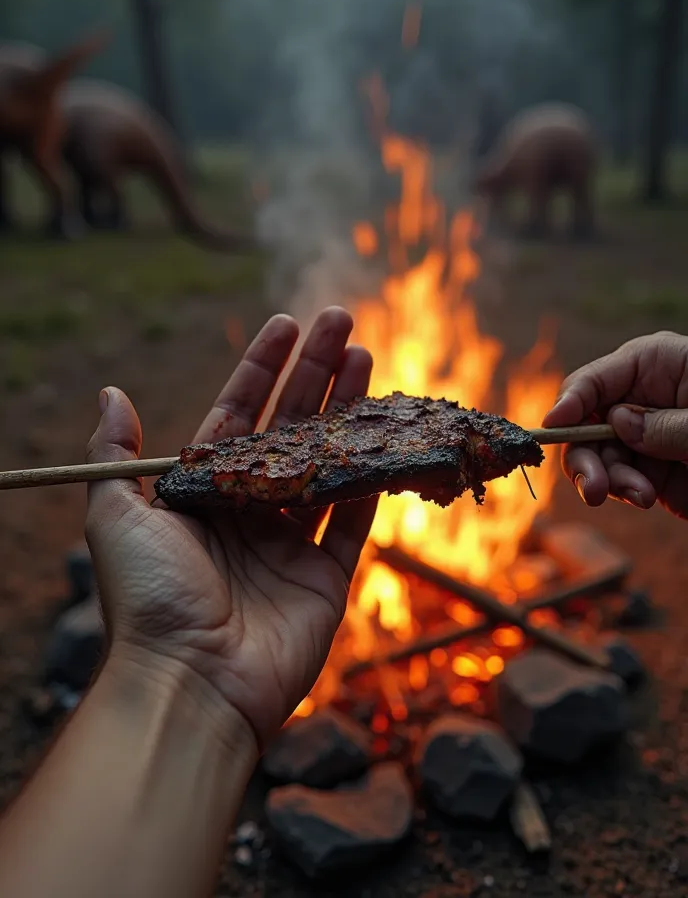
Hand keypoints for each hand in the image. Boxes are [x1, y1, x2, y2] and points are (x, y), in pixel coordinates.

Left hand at [85, 307, 376, 748]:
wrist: (189, 684)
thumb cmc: (148, 595)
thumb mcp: (115, 514)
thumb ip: (116, 453)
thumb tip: (111, 391)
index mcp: (203, 492)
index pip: (238, 414)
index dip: (263, 368)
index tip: (288, 324)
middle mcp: (248, 511)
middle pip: (290, 427)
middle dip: (317, 373)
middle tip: (343, 322)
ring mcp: (291, 543)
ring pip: (328, 463)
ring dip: (348, 412)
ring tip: (368, 358)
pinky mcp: (327, 577)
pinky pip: (356, 518)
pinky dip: (373, 479)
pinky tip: (386, 433)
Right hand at [543, 330, 687, 517]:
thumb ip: (667, 424)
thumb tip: (617, 424)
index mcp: (657, 364)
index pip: (595, 379)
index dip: (571, 402)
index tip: (554, 426)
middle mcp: (643, 399)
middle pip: (586, 423)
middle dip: (585, 455)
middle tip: (594, 488)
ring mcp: (648, 438)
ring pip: (599, 458)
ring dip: (607, 479)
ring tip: (636, 496)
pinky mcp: (656, 473)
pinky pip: (622, 481)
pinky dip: (626, 491)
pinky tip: (644, 497)